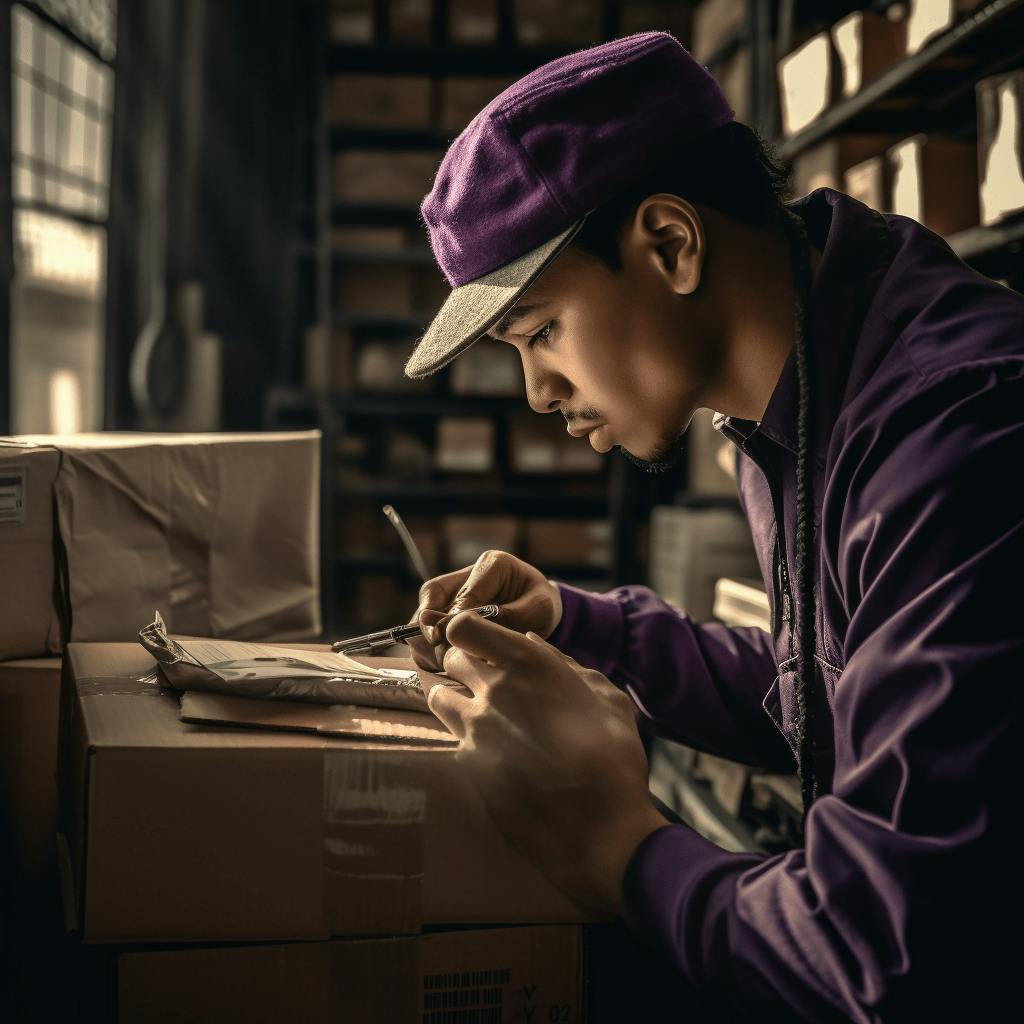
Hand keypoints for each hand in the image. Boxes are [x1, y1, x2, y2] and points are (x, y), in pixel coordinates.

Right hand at [405, 550, 562, 671]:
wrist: (542, 609)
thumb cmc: (542, 607)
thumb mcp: (536, 610)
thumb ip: (505, 617)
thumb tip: (467, 629)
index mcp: (492, 565)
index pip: (464, 593)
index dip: (454, 620)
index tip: (452, 644)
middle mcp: (468, 573)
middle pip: (432, 597)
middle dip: (433, 630)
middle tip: (442, 656)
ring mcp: (454, 590)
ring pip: (424, 610)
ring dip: (426, 638)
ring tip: (438, 661)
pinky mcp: (447, 607)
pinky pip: (426, 624)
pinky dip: (428, 644)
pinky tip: (438, 662)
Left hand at [427, 609, 669, 914]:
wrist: (601, 830)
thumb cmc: (614, 758)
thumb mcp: (607, 698)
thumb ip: (566, 665)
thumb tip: (534, 644)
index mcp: (528, 665)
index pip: (465, 626)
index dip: (468, 630)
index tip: (483, 642)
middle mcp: (493, 691)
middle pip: (450, 658)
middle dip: (464, 664)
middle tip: (487, 680)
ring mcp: (475, 730)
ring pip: (439, 697)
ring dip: (454, 699)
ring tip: (482, 714)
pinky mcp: (468, 768)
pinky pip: (455, 741)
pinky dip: (469, 743)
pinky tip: (495, 758)